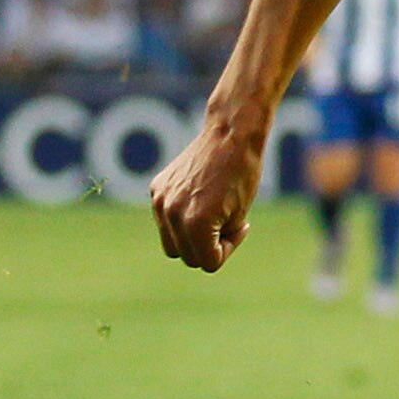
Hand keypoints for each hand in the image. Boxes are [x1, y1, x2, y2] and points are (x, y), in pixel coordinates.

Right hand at [150, 117, 266, 270]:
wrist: (230, 136)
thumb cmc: (243, 175)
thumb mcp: (238, 217)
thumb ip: (217, 240)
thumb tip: (197, 252)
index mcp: (196, 223)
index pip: (208, 262)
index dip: (228, 249)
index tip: (240, 226)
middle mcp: (171, 214)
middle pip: (187, 256)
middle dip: (209, 246)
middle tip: (228, 223)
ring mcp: (160, 201)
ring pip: (171, 243)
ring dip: (192, 237)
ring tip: (212, 216)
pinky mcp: (156, 190)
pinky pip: (165, 219)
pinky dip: (182, 218)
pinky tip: (200, 199)